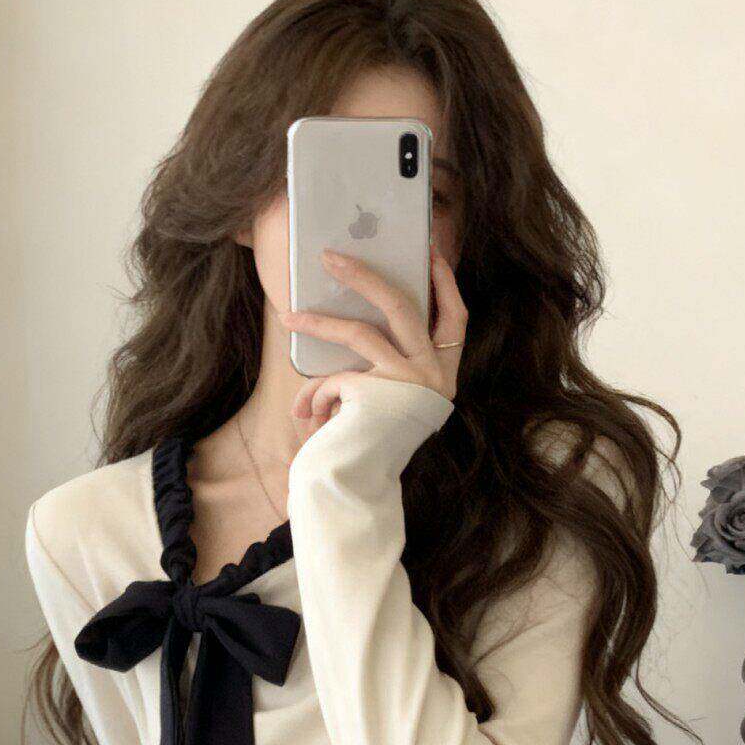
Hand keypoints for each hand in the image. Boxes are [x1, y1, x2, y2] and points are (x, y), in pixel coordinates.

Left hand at [284, 242, 466, 446]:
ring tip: (289, 314)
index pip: (455, 319)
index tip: (430, 252)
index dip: (446, 284)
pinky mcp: (376, 396)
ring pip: (360, 333)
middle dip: (365, 276)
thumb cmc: (368, 444)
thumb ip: (384, 363)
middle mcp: (434, 378)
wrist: (358, 491)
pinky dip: (316, 394)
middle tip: (332, 256)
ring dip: (320, 322)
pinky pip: (336, 377)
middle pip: (403, 306)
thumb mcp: (385, 400)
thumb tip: (355, 311)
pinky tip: (306, 415)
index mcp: (443, 377)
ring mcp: (408, 385)